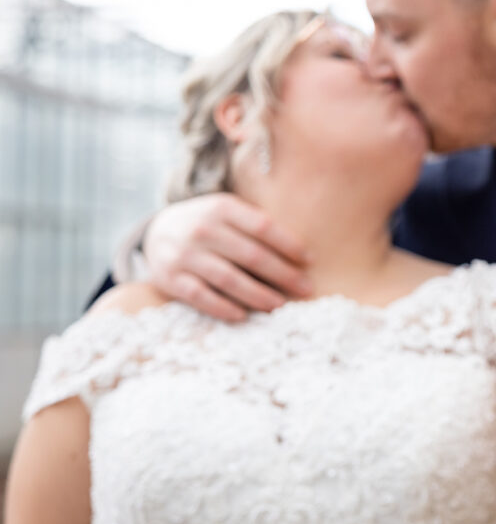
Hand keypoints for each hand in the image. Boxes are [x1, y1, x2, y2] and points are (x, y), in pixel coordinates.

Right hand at [144, 193, 311, 320]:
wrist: (158, 230)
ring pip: (228, 278)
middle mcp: (202, 229)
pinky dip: (223, 307)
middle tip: (306, 288)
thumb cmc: (209, 224)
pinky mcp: (170, 279)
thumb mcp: (228, 211)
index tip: (310, 260)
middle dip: (283, 274)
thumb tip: (298, 252)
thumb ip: (255, 224)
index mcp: (222, 208)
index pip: (262, 227)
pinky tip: (243, 315)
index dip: (289, 245)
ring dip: (258, 295)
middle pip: (251, 255)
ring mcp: (184, 255)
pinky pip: (201, 296)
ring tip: (280, 305)